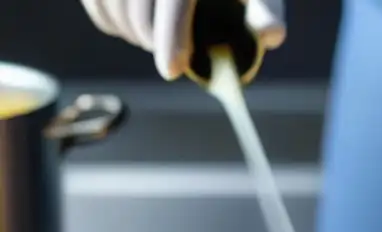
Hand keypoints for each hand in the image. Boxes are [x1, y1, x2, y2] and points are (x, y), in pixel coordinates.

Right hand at [81, 0, 285, 80]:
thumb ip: (266, 12)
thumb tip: (271, 34)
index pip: (174, 0)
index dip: (171, 38)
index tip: (171, 72)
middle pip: (139, 4)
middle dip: (152, 41)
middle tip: (171, 62)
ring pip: (111, 1)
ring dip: (130, 32)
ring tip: (154, 44)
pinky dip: (108, 18)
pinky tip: (130, 29)